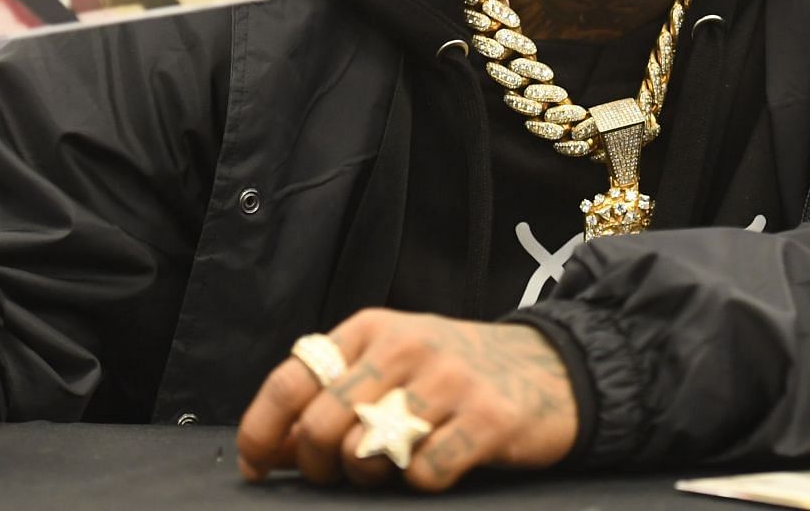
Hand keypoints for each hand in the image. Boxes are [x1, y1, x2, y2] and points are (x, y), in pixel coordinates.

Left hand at [236, 310, 578, 492]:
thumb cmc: (457, 373)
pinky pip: (425, 473)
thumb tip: (269, 449)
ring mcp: (448, 381)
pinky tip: (438, 465)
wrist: (553, 367)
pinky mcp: (487, 418)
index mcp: (371, 328)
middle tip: (335, 476)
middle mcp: (405, 346)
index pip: (292, 378)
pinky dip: (422, 482)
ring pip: (366, 451)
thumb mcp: (393, 362)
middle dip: (316, 466)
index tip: (255, 466)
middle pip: (321, 423)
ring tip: (390, 465)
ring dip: (368, 476)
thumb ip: (335, 394)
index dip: (262, 431)